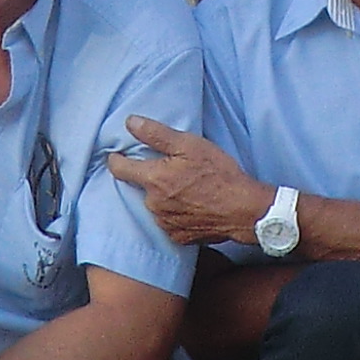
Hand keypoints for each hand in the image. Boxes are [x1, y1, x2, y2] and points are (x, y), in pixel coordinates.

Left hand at [107, 115, 269, 244]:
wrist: (243, 210)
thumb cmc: (219, 174)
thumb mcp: (190, 145)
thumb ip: (156, 134)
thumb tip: (130, 122)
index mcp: (153, 179)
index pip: (120, 169)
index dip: (116, 160)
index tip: (116, 156)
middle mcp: (153, 204)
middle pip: (142, 187)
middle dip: (153, 178)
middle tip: (175, 171)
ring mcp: (165, 223)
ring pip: (156, 205)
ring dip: (165, 197)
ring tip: (188, 190)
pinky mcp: (178, 237)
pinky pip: (169, 222)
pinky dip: (177, 214)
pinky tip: (194, 206)